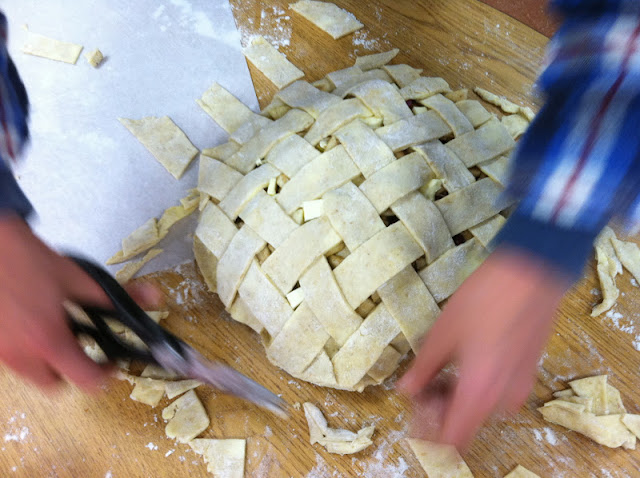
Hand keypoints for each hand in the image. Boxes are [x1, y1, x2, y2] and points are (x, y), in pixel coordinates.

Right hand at [0, 215, 161, 391]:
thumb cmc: (28, 260)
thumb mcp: (80, 278)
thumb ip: (118, 296)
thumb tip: (152, 297)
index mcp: (49, 340)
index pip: (86, 381)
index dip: (107, 374)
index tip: (112, 359)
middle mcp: (22, 353)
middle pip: (55, 386)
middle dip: (72, 373)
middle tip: (84, 349)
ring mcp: (2, 351)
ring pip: (31, 375)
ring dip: (49, 362)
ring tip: (59, 332)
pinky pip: (15, 359)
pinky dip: (29, 351)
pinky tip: (36, 324)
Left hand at [398, 247, 569, 449]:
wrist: (533, 273)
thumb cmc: (483, 300)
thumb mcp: (442, 333)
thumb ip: (424, 367)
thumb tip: (407, 389)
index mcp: (478, 392)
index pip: (451, 440)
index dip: (428, 437)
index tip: (414, 416)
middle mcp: (502, 398)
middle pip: (467, 426)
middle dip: (441, 412)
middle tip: (423, 384)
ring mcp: (520, 386)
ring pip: (482, 409)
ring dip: (459, 399)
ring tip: (443, 369)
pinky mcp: (529, 372)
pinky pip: (498, 394)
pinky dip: (478, 388)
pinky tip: (467, 361)